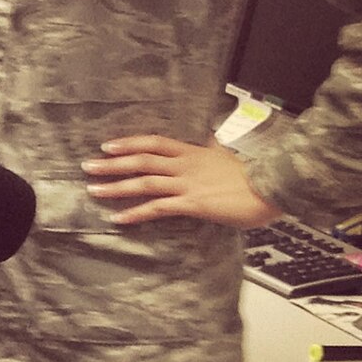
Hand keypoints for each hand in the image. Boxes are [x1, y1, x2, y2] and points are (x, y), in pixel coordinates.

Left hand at [83, 133, 284, 227]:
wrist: (274, 187)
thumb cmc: (255, 175)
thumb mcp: (226, 157)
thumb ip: (210, 152)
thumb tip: (208, 143)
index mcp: (193, 153)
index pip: (154, 142)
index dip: (129, 143)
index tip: (108, 146)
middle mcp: (186, 166)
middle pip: (142, 161)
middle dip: (112, 164)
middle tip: (88, 166)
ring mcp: (188, 184)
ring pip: (145, 183)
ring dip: (116, 187)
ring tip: (93, 190)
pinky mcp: (193, 204)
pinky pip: (159, 208)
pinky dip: (136, 214)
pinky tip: (119, 218)